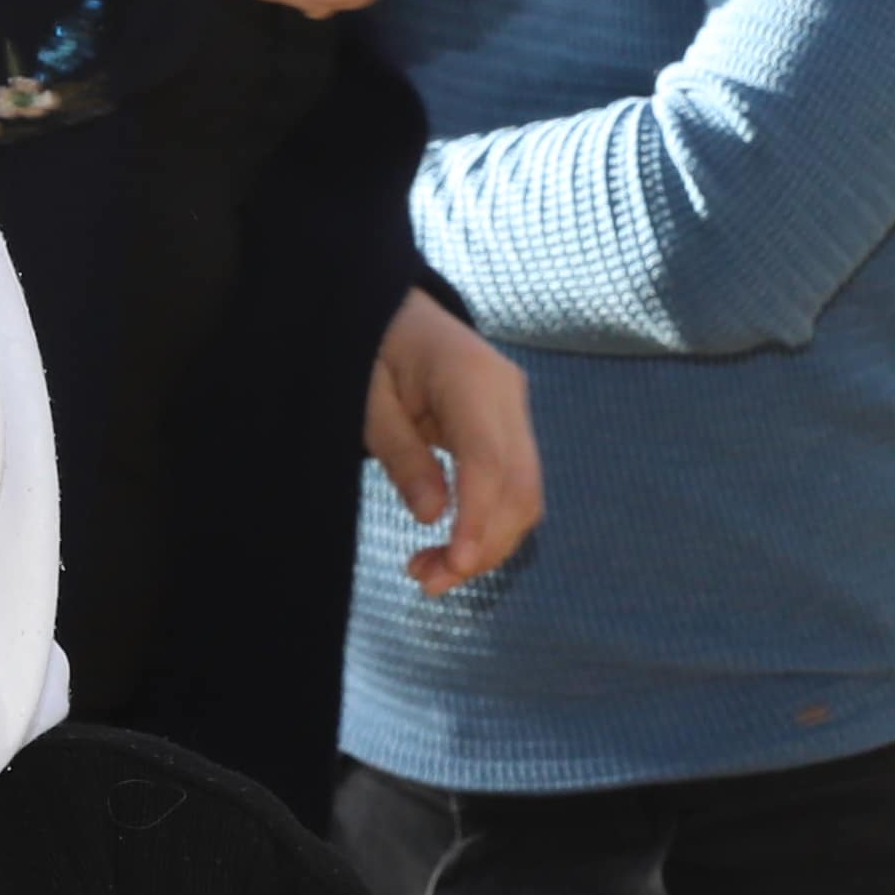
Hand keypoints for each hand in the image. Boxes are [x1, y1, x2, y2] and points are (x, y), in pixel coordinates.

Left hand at [364, 288, 543, 595]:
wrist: (393, 311)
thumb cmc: (372, 349)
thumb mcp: (368, 403)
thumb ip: (402, 456)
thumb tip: (433, 516)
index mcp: (470, 376)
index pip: (489, 461)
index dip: (478, 520)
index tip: (455, 566)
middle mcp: (508, 393)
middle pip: (520, 486)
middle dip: (483, 545)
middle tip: (429, 583)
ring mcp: (516, 409)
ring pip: (526, 494)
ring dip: (489, 544)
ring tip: (433, 574)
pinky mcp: (512, 427)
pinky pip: (516, 485)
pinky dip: (491, 525)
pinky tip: (454, 548)